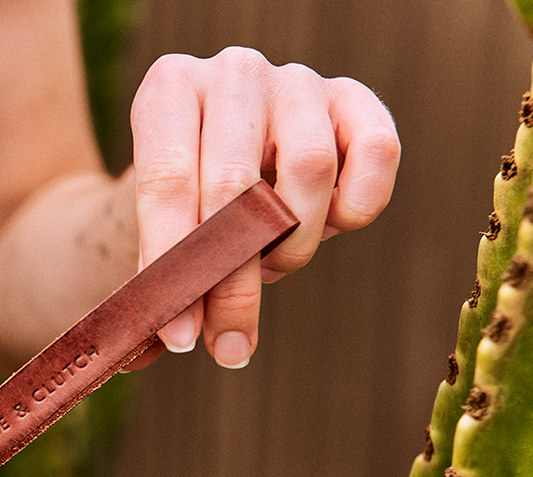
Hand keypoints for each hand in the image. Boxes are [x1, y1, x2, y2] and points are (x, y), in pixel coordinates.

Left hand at [129, 46, 399, 368]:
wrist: (217, 152)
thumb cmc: (180, 203)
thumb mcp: (155, 231)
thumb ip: (162, 278)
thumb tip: (173, 341)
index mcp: (168, 90)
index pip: (168, 183)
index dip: (174, 265)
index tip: (180, 337)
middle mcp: (232, 73)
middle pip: (235, 186)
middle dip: (231, 282)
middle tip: (227, 346)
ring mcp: (297, 81)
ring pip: (309, 172)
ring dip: (291, 246)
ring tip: (268, 267)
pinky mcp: (353, 98)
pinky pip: (377, 152)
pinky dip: (356, 208)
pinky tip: (329, 228)